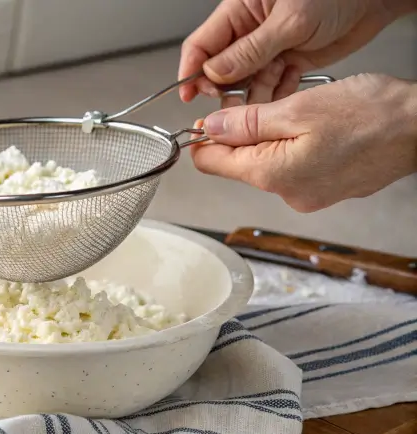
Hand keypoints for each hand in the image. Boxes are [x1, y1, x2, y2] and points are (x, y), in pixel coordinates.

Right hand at [178, 0, 415, 103]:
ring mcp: (268, 47)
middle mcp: (249, 31)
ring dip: (247, 95)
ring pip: (243, 80)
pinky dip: (271, 96)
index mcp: (240, 10)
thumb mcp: (290, 21)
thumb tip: (216, 72)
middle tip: (225, 104)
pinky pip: (269, 85)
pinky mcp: (287, 61)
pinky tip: (278, 96)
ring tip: (254, 105)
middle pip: (219, 66)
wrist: (375, 0)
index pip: (202, 44)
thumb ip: (251, 49)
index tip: (189, 94)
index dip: (191, 70)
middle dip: (219, 88)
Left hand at [191, 74, 416, 211]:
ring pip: (270, 158)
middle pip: (241, 160)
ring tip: (294, 102)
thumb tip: (210, 129)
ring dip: (271, 130)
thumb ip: (247, 123)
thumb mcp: (298, 109)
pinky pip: (296, 163)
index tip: (210, 116)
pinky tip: (314, 119)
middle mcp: (288, 194)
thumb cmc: (372, 115)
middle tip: (261, 95)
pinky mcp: (328, 187)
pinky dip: (295, 140)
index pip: (213, 163)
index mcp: (272, 175)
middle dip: (243, 128)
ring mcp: (310, 194)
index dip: (205, 137)